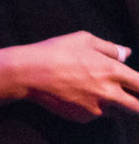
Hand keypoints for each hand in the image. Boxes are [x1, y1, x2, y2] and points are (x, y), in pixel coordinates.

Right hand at [13, 31, 138, 121]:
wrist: (28, 73)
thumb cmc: (55, 51)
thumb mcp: (83, 40)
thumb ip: (110, 48)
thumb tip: (127, 53)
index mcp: (112, 71)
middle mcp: (109, 93)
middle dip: (138, 104)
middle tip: (131, 97)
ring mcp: (97, 108)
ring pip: (119, 113)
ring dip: (117, 106)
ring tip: (100, 91)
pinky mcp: (84, 118)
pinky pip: (98, 115)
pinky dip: (95, 107)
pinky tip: (79, 94)